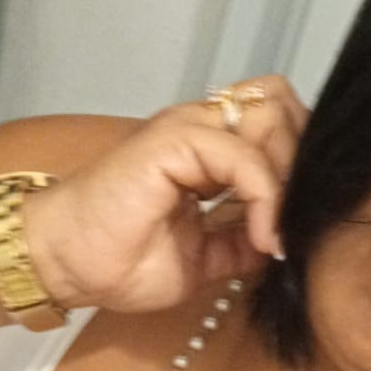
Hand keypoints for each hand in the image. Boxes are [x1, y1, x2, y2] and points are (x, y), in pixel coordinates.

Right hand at [20, 75, 309, 312]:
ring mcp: (187, 128)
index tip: (297, 223)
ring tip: (277, 231)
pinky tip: (263, 239)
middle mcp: (201, 128)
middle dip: (302, 160)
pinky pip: (243, 155)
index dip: (300, 164)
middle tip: (293, 218)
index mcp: (207, 150)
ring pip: (271, 116)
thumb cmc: (118, 261)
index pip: (277, 124)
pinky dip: (266, 198)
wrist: (67, 266)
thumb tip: (280, 244)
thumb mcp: (203, 260)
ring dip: (288, 178)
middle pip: (282, 104)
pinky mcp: (173, 140)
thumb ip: (240, 243)